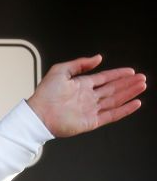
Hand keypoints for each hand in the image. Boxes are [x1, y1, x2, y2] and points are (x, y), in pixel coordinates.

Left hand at [26, 55, 145, 137]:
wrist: (38, 115)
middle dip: (128, 83)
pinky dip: (124, 110)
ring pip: (115, 100)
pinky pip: (111, 115)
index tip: (130, 71)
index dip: (118, 74)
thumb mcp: (60, 71)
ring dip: (129, 93)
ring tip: (141, 86)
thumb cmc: (44, 95)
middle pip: (113, 89)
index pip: (104, 78)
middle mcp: (87, 97)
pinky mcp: (91, 122)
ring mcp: (90, 110)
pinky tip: (135, 103)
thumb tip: (97, 58)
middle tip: (141, 78)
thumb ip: (80, 64)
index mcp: (80, 85)